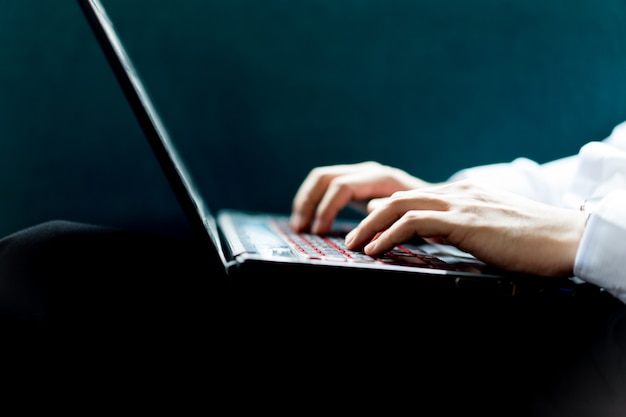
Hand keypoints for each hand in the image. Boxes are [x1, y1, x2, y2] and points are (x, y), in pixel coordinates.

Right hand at [290, 161, 431, 233]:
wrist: (440, 205)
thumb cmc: (428, 216)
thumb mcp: (411, 219)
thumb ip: (389, 217)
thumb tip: (364, 219)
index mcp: (381, 178)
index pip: (341, 186)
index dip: (326, 209)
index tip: (319, 232)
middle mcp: (368, 171)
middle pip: (324, 178)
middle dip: (309, 203)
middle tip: (301, 229)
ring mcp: (361, 174)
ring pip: (320, 179)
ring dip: (306, 201)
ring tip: (299, 226)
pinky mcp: (356, 183)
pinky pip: (326, 186)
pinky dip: (314, 201)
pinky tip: (310, 221)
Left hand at [344, 180, 585, 276]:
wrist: (564, 238)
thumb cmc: (530, 240)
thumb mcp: (488, 228)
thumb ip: (459, 226)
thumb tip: (430, 233)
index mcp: (464, 193)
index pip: (415, 196)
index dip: (386, 211)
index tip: (368, 226)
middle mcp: (458, 192)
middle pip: (399, 197)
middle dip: (369, 219)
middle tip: (351, 238)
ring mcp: (460, 203)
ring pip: (400, 206)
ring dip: (370, 228)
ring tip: (354, 246)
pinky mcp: (463, 220)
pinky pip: (413, 222)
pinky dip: (388, 235)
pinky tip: (375, 249)